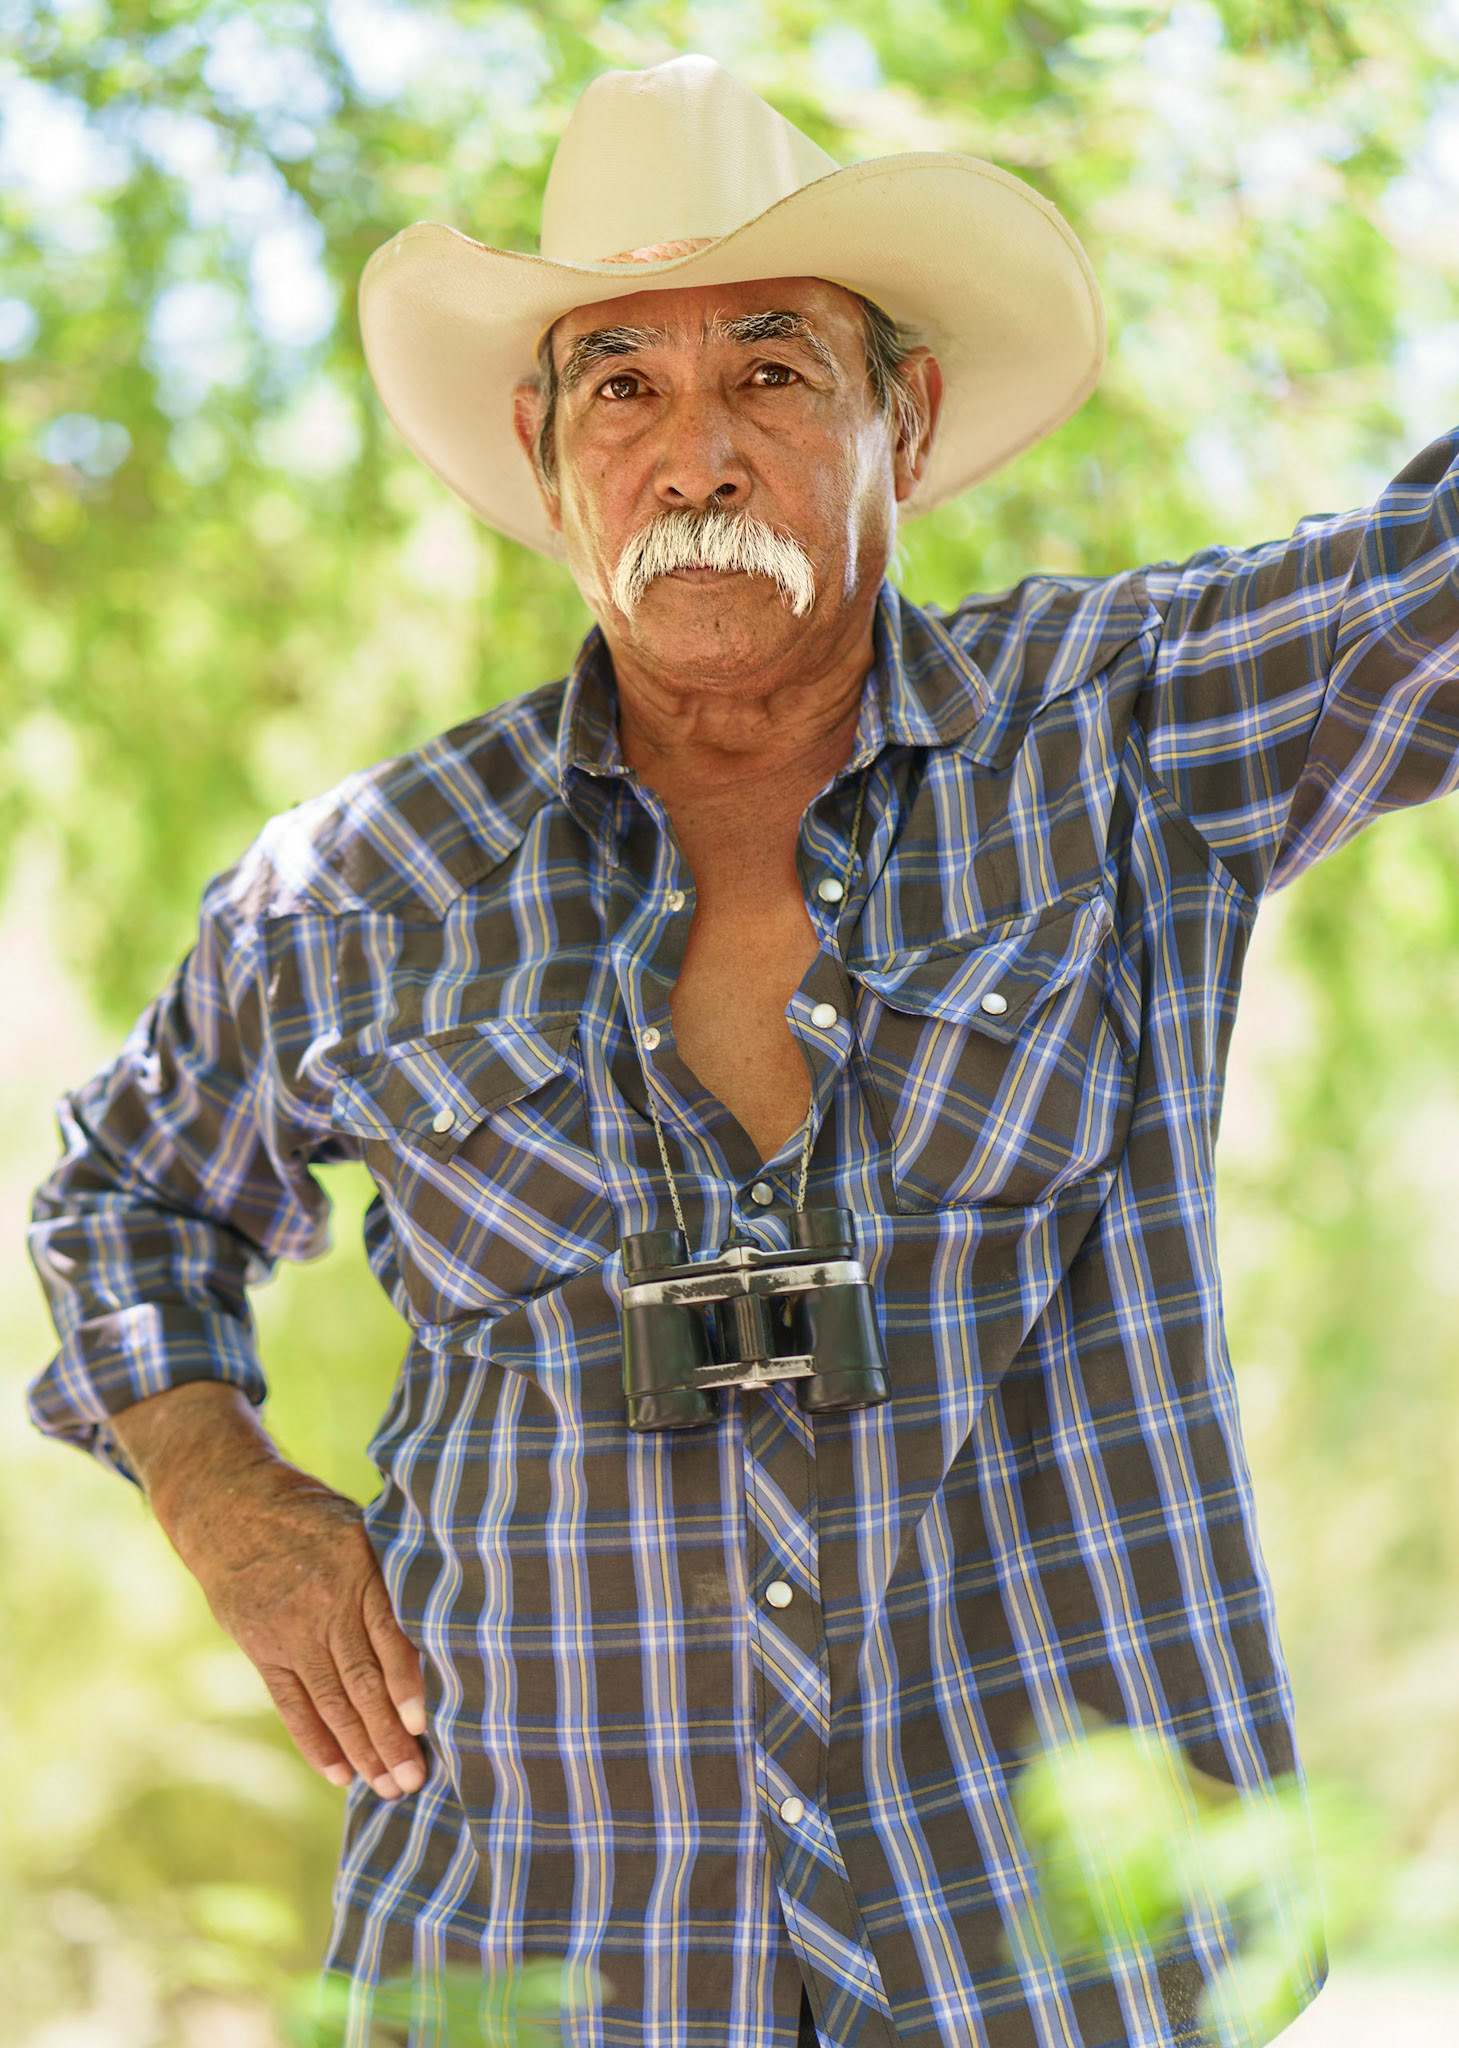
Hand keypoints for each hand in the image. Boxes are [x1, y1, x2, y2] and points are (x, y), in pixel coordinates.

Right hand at [111, 1383, 426, 1798]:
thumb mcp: (361, 1524)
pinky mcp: (263, 1650)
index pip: (387, 1638)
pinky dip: (316, 1742)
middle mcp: (322, 1608)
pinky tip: (340, 1773)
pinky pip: (292, 1705)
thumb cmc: (315, 1514)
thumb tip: (453, 1606)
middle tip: (415, 1782)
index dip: (407, 1685)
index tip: (427, 1725)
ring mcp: (289, 1633)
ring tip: (388, 1788)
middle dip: (389, 1737)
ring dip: (360, 1751)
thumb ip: (396, 1568)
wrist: (230, 1507)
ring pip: (330, 1703)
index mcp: (356, 1571)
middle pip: (361, 1683)